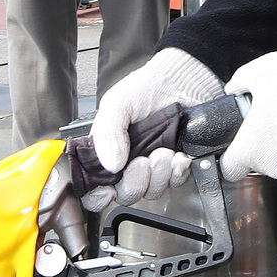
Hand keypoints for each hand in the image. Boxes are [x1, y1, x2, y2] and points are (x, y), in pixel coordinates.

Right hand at [88, 48, 223, 209]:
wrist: (181, 81)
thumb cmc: (146, 88)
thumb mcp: (117, 105)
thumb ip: (108, 134)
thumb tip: (111, 165)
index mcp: (106, 150)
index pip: (95, 187)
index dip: (98, 195)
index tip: (107, 190)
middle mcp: (127, 162)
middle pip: (125, 194)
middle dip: (135, 181)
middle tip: (143, 160)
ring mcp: (152, 165)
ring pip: (151, 191)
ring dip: (159, 175)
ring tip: (163, 150)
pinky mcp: (174, 165)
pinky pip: (175, 183)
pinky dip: (177, 172)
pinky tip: (178, 156)